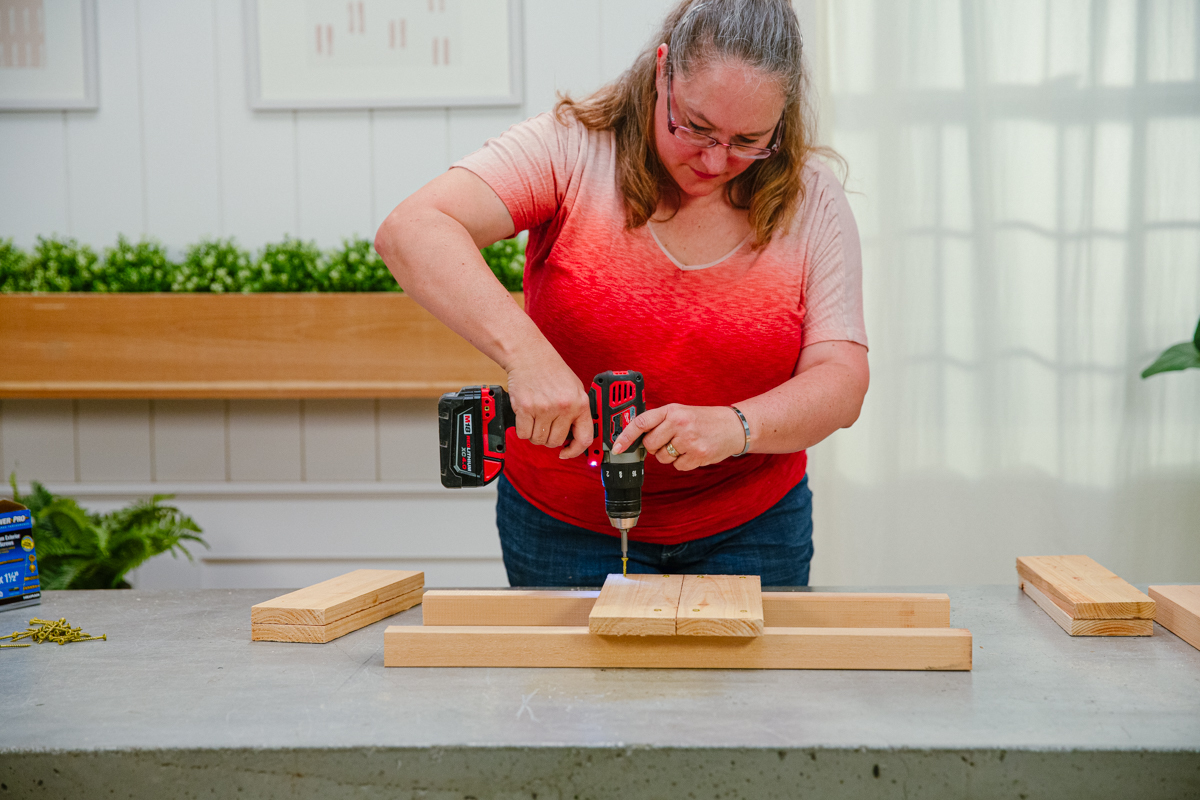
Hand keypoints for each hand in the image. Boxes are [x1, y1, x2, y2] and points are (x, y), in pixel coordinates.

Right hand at [505, 350, 592, 458]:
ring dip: (534, 434)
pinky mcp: (525, 407)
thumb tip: (575, 435)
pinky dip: (522, 430)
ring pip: (538, 440)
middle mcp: (564, 406)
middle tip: (545, 425)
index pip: (584, 438)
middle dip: (548, 438)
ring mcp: (544, 408)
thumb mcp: (575, 388)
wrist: (529, 354)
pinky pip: (523, 434)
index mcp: (580, 403)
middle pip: (555, 442)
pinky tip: (525, 417)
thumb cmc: (550, 369)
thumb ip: (577, 411)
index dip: (575, 451)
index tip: (566, 452)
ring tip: (535, 418)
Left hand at [612, 404, 745, 470]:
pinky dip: (683, 462)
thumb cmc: (705, 419)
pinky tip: (693, 452)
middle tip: (670, 440)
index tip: (617, 447)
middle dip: (655, 447)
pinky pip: (677, 466)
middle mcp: (679, 423)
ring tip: (685, 444)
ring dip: (669, 455)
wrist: (733, 426)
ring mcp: (688, 439)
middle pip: (649, 445)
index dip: (625, 436)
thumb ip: (659, 420)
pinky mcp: (697, 454)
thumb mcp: (681, 411)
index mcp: (672, 410)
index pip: (641, 422)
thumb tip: (635, 436)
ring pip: (661, 458)